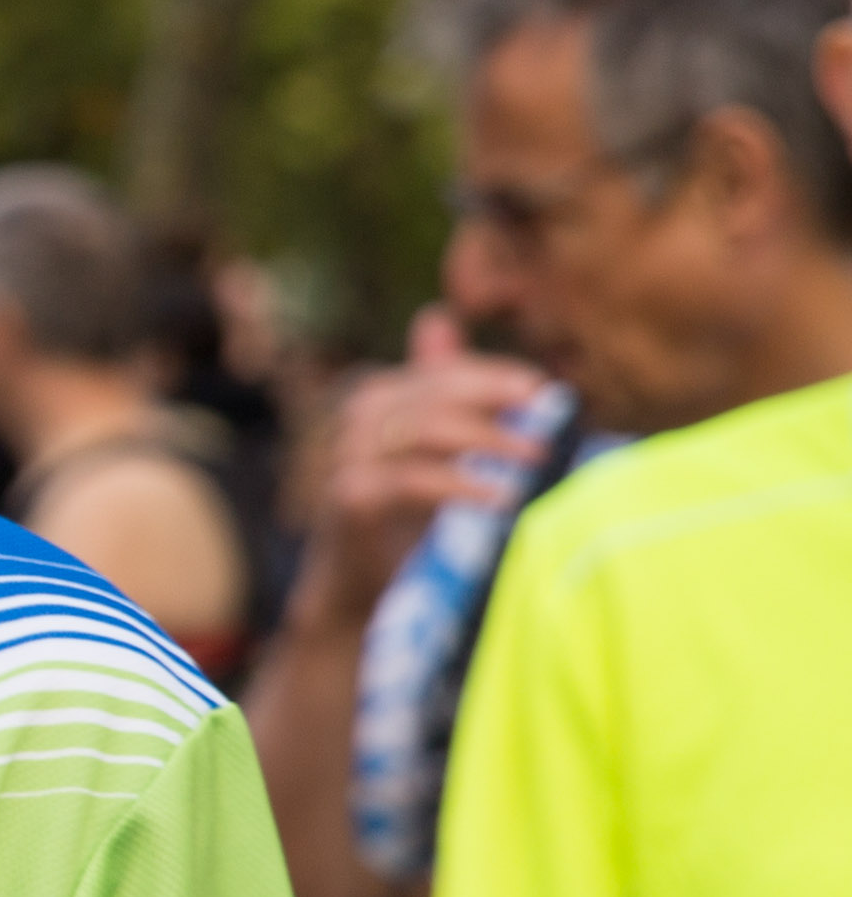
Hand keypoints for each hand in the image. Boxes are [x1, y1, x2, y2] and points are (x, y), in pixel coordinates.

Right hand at [293, 311, 545, 635]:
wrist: (353, 580)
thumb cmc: (398, 511)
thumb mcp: (421, 444)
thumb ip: (435, 388)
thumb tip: (436, 316)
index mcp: (374, 394)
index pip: (441, 372)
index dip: (494, 376)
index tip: (541, 390)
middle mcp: (354, 416)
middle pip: (434, 394)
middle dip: (497, 402)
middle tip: (549, 420)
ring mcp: (347, 456)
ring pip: (425, 430)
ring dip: (490, 440)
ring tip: (538, 457)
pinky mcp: (350, 498)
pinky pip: (413, 480)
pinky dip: (463, 484)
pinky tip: (501, 494)